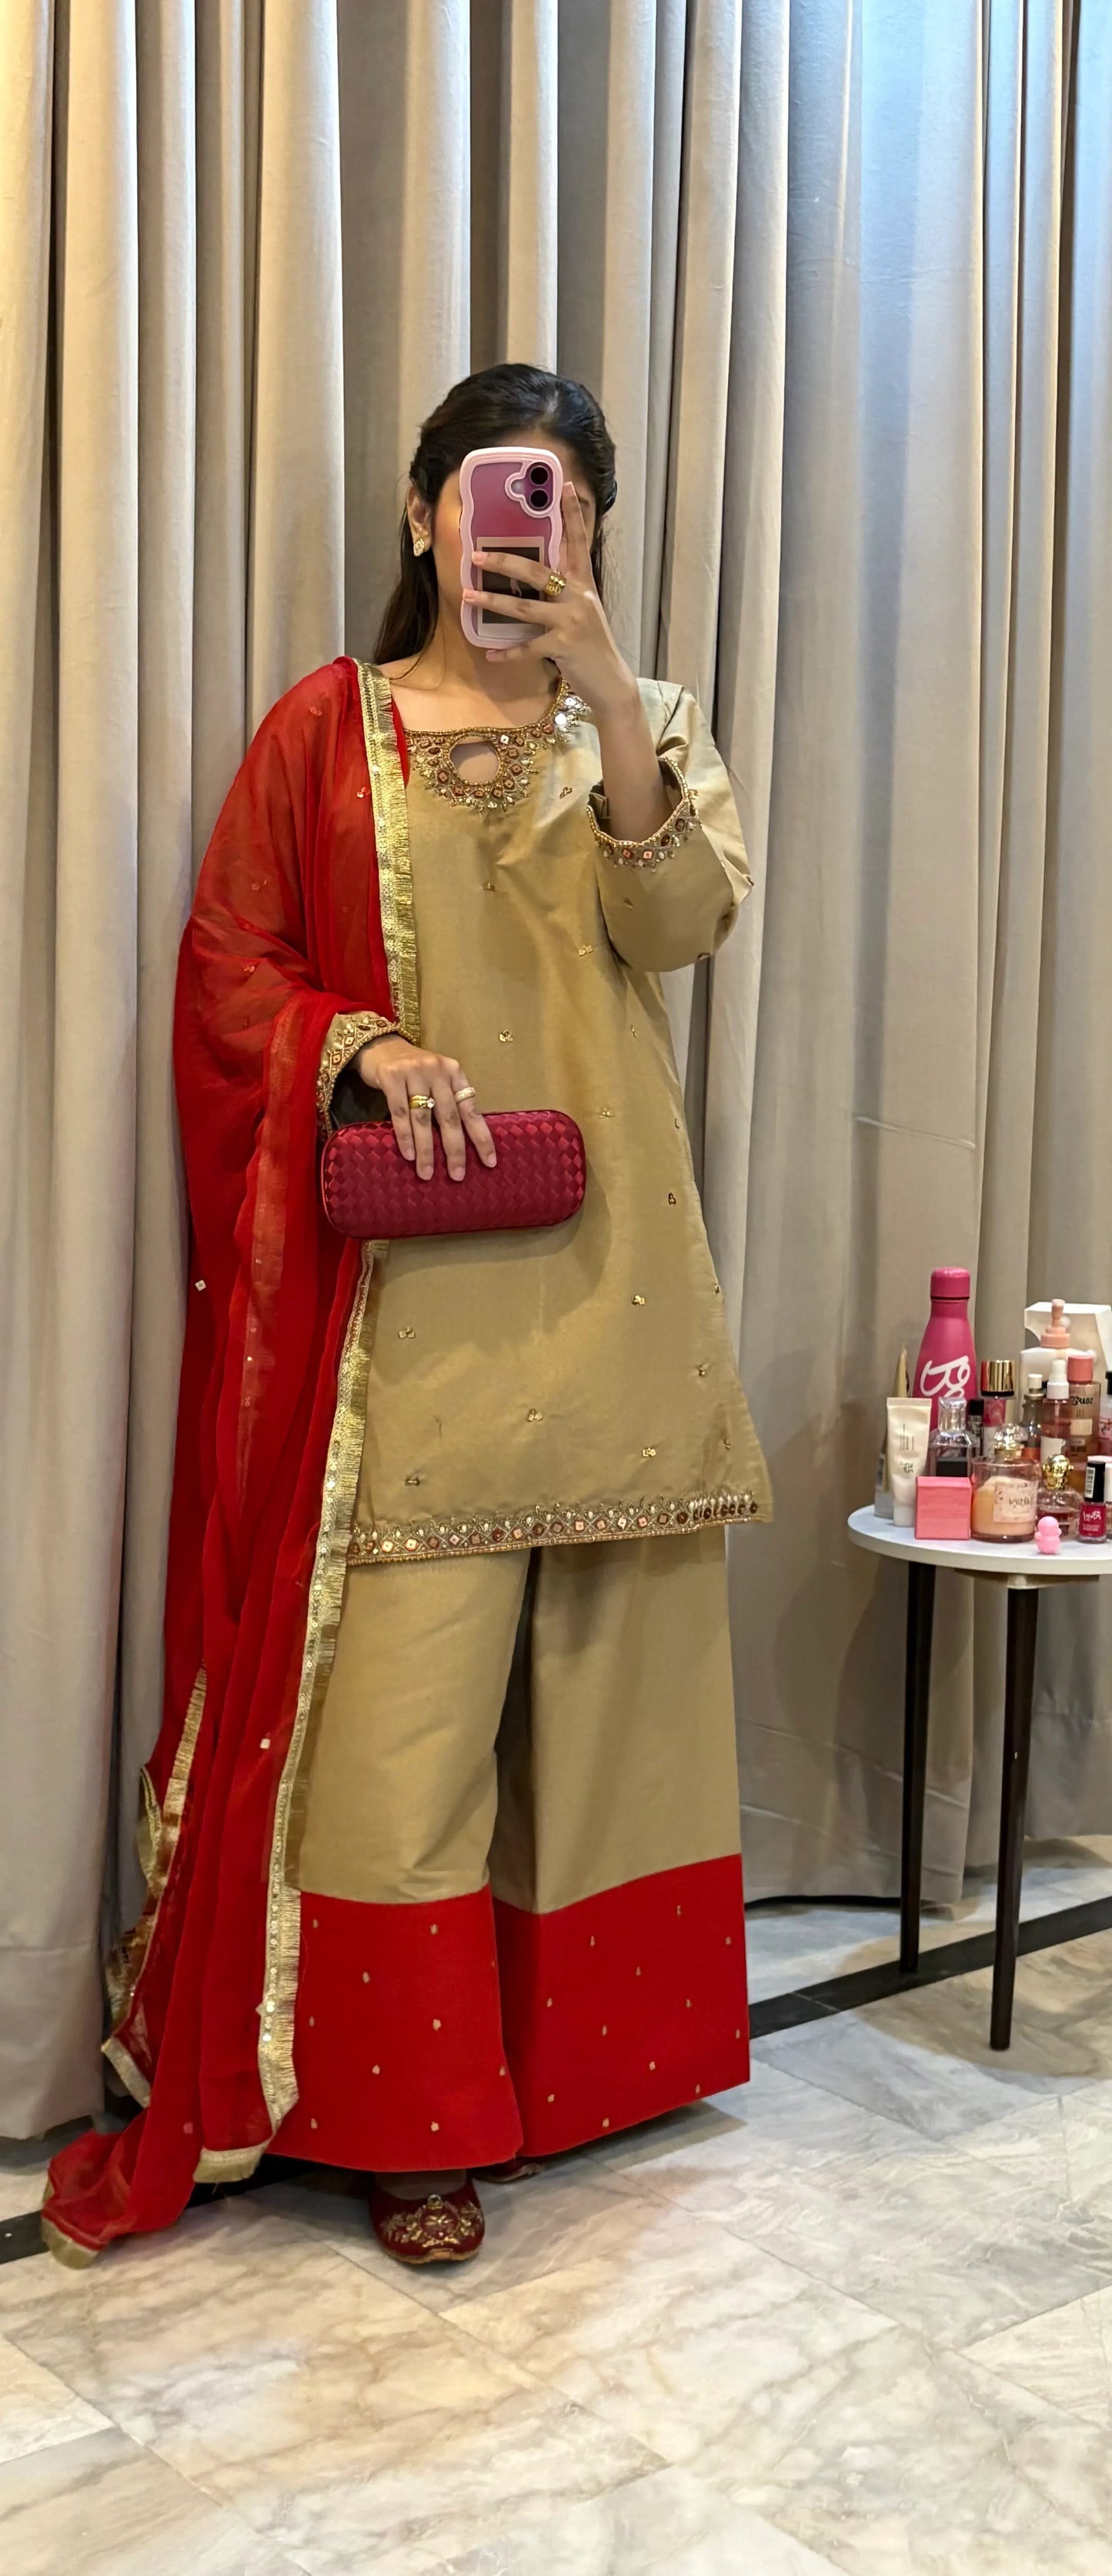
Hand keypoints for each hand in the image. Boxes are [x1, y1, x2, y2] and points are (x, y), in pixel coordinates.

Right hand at [356, 1036, 495, 1180]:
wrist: (380, 1045)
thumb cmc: (412, 1070)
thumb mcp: (437, 1079)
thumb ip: (449, 1101)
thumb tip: (461, 1143)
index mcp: (455, 1073)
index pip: (471, 1110)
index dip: (481, 1137)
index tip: (489, 1162)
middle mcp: (438, 1071)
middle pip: (449, 1117)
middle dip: (454, 1149)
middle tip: (457, 1175)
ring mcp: (414, 1072)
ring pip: (423, 1118)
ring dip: (426, 1149)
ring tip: (427, 1173)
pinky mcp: (391, 1077)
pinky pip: (399, 1112)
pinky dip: (404, 1136)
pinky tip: (408, 1155)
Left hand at [463, 485, 637, 720]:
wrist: (609, 679)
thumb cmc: (590, 644)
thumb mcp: (582, 609)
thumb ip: (563, 591)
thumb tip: (532, 576)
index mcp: (583, 583)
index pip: (578, 542)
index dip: (571, 514)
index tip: (563, 486)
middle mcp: (578, 597)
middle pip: (537, 571)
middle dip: (504, 561)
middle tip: (477, 555)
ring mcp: (570, 621)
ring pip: (524, 607)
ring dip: (492, 601)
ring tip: (468, 595)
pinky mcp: (563, 646)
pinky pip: (527, 648)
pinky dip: (507, 653)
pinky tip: (490, 654)